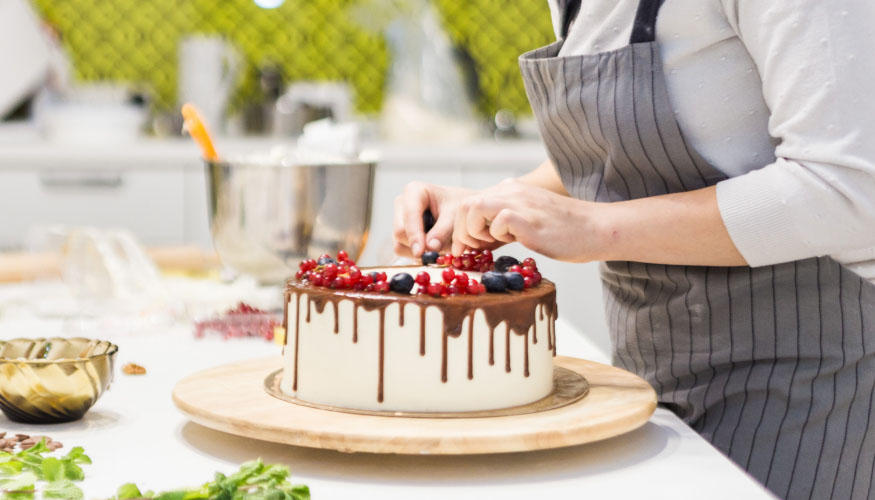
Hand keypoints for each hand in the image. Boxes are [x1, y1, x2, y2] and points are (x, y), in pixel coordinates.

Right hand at [393, 182, 476, 256]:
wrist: (460, 210)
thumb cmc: (458, 208)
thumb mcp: (455, 217)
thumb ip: (443, 232)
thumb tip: (429, 247)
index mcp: (414, 191)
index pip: (409, 216)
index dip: (414, 235)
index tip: (420, 252)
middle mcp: (402, 203)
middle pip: (400, 232)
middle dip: (418, 245)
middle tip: (440, 251)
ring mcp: (399, 218)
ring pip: (399, 243)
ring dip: (420, 251)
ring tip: (441, 245)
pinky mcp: (401, 232)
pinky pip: (402, 249)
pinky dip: (418, 253)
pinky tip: (433, 246)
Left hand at [451, 178, 603, 261]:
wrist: (596, 228)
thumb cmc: (563, 231)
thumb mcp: (527, 220)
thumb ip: (504, 223)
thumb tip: (479, 239)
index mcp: (510, 190)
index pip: (469, 202)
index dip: (462, 227)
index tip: (468, 247)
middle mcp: (512, 191)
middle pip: (465, 205)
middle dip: (462, 232)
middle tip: (475, 250)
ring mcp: (520, 203)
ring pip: (474, 208)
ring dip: (474, 232)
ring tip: (490, 245)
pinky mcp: (530, 219)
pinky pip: (499, 222)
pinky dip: (497, 236)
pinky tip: (513, 242)